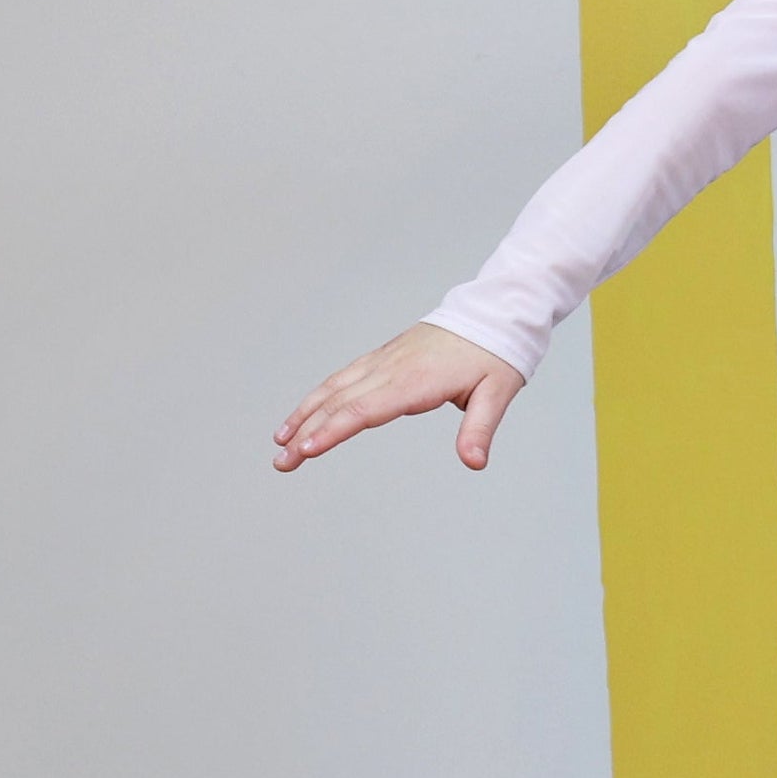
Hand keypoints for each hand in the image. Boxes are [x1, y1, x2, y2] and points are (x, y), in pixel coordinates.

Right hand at [275, 322, 523, 471]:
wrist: (491, 315)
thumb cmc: (494, 354)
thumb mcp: (496, 393)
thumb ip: (479, 429)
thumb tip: (474, 462)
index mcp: (414, 381)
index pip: (364, 409)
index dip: (332, 430)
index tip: (306, 449)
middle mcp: (390, 369)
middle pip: (338, 403)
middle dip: (305, 432)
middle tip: (281, 463)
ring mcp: (382, 361)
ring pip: (333, 388)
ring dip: (304, 414)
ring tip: (280, 441)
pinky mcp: (382, 358)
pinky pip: (342, 378)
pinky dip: (319, 396)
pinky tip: (306, 412)